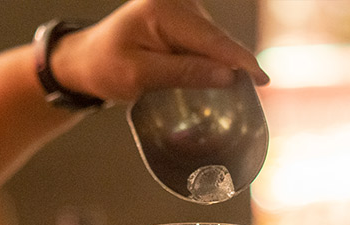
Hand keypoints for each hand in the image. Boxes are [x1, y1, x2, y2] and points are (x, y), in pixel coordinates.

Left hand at [51, 0, 269, 103]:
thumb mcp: (140, 77)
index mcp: (164, 10)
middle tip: (254, 91)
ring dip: (222, 65)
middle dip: (234, 65)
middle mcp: (176, 2)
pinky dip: (212, 61)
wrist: (86, 59)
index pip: (212, 40)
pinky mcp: (183, 20)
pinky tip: (218, 77)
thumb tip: (226, 76)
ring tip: (232, 87)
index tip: (263, 80)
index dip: (240, 61)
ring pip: (214, 43)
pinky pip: (206, 43)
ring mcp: (181, 9)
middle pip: (216, 40)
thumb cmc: (106, 67)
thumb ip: (183, 74)